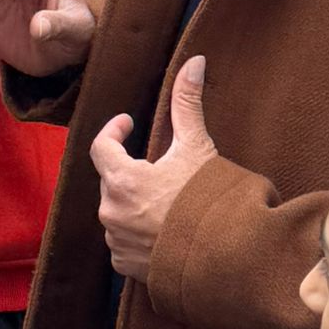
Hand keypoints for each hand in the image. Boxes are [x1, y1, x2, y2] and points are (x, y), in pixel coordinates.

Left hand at [90, 56, 217, 282]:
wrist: (227, 259)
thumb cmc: (209, 201)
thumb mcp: (197, 147)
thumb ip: (187, 104)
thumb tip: (194, 62)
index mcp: (122, 180)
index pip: (100, 146)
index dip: (114, 131)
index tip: (129, 123)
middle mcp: (111, 212)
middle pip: (110, 179)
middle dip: (129, 168)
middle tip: (157, 166)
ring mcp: (117, 242)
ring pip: (116, 211)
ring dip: (133, 201)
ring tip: (163, 199)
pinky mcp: (127, 267)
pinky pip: (123, 242)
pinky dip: (137, 232)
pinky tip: (161, 229)